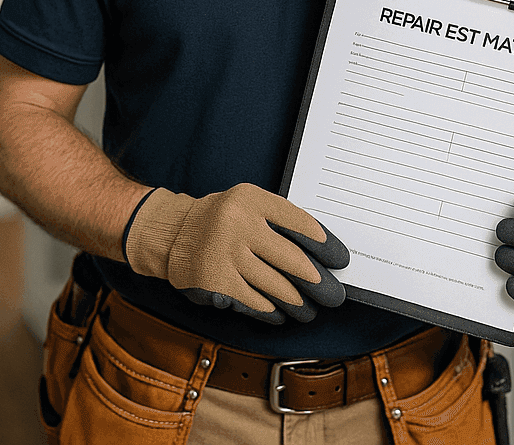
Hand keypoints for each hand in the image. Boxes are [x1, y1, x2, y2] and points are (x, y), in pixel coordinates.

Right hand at [123, 183, 349, 323]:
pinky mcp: (217, 282)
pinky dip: (273, 311)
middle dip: (319, 283)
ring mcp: (225, 254)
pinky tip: (281, 312)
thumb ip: (279, 222)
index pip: (301, 224)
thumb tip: (321, 258)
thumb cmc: (221, 219)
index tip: (340, 261)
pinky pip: (255, 301)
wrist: (173, 232)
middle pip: (293, 260)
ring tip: (309, 309)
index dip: (326, 246)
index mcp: (252, 200)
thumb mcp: (248, 205)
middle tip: (333, 295)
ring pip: (277, 286)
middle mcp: (238, 223)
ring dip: (299, 303)